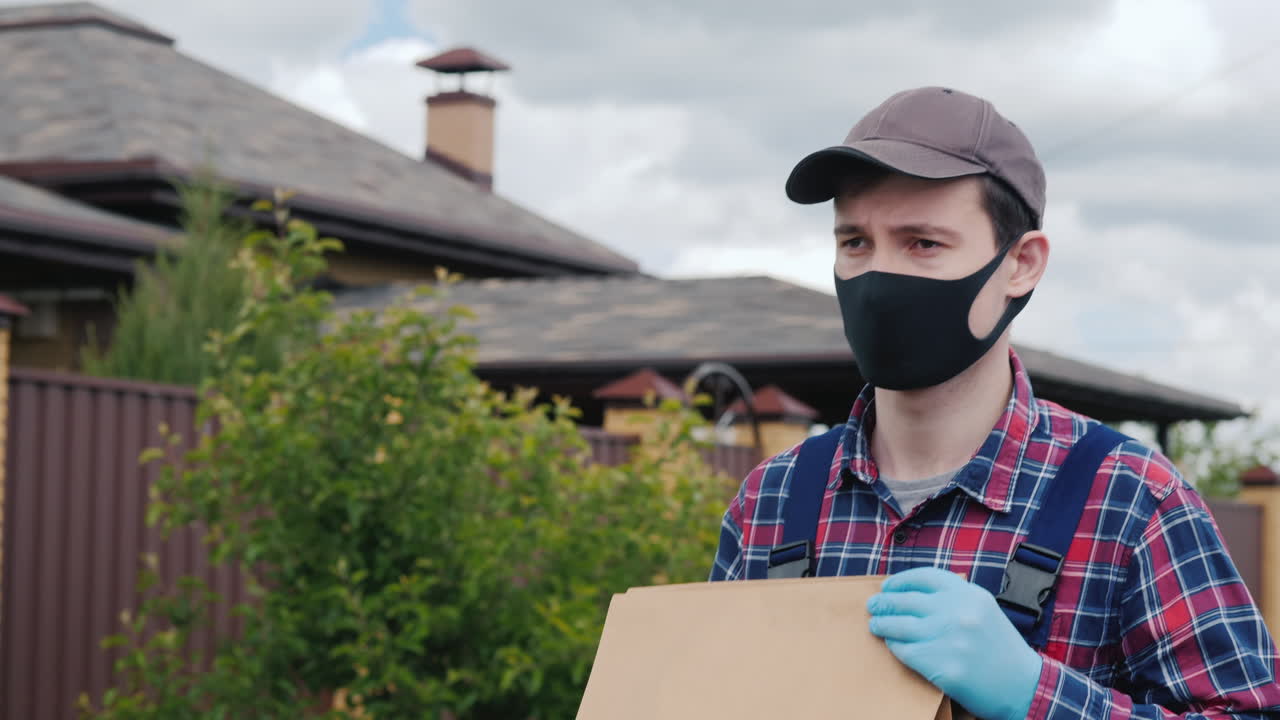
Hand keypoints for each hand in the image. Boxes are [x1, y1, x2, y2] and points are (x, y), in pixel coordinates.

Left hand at [867, 567, 1042, 719]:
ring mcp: (950, 639)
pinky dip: (895, 647)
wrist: (1023, 686)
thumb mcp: (983, 610)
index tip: (888, 586)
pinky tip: (892, 645)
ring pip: (900, 626)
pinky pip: (906, 651)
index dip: (901, 580)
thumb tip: (912, 592)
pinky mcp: (944, 666)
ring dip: (882, 624)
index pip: (924, 577)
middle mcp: (958, 613)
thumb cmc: (1001, 648)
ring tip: (875, 625)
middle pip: (907, 600)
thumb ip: (954, 598)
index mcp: (969, 595)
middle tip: (874, 606)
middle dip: (885, 602)